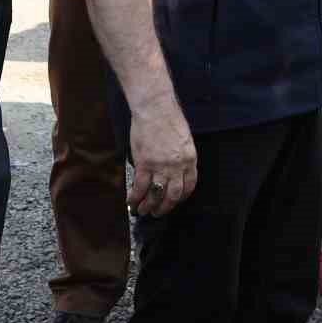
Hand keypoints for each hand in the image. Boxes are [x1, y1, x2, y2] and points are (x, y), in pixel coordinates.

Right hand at [127, 98, 197, 216]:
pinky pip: (140, 187)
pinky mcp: (145, 164)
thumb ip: (180, 157)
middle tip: (157, 213)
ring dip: (148, 206)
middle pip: (174, 194)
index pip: (189, 185)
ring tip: (142, 211)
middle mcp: (178, 166)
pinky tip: (131, 201)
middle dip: (165, 207)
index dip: (181, 197)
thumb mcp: (183, 140)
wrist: (156, 109)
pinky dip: (135, 197)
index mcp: (190, 159)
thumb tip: (173, 171)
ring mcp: (161, 166)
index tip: (174, 201)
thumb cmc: (169, 121)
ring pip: (156, 194)